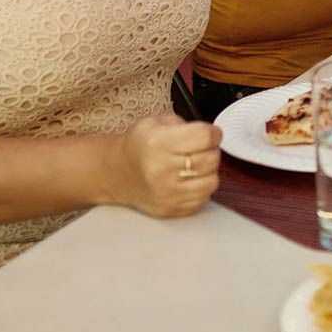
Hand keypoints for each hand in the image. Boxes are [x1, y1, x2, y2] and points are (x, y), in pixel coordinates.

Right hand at [101, 114, 221, 217]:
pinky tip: (188, 180)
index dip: (214, 133)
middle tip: (199, 149)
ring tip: (194, 165)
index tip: (211, 134)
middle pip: (211, 158)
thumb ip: (187, 125)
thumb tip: (213, 134)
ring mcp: (166, 193)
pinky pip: (203, 199)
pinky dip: (201, 188)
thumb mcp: (157, 122)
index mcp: (159, 143)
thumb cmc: (140, 145)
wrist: (117, 173)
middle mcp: (162, 170)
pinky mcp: (170, 209)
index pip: (206, 137)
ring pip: (211, 181)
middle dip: (211, 151)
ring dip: (208, 171)